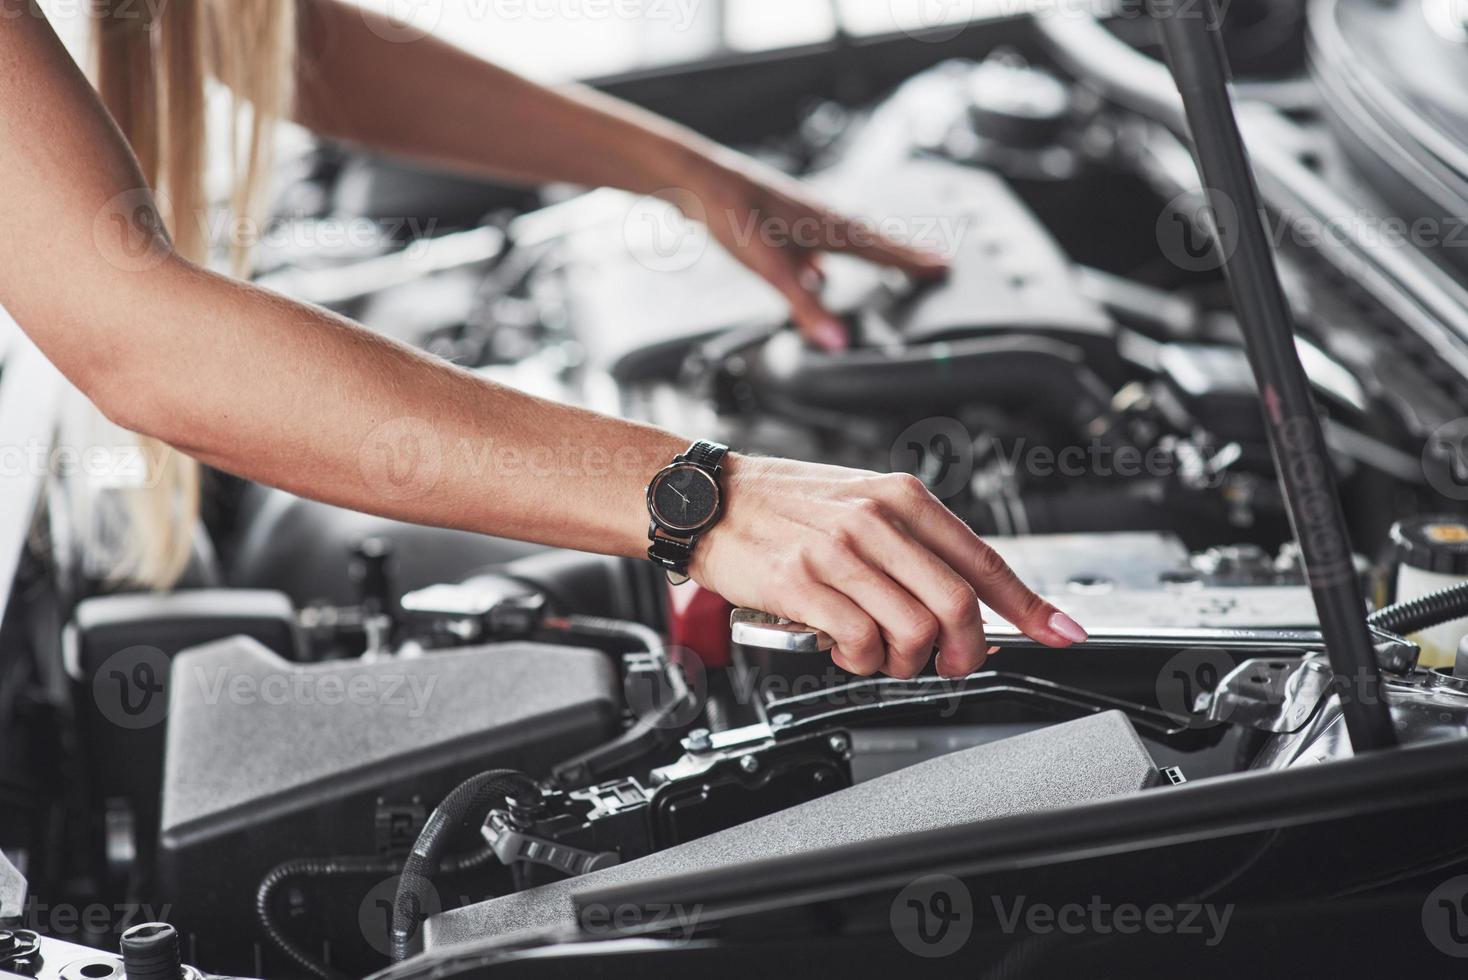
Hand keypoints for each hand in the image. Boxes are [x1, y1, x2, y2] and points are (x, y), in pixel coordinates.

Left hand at [677, 156, 949, 351]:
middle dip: (903, 254)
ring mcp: (800, 216)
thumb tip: (836, 343)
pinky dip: (827, 256)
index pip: (883, 249)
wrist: (693, 178)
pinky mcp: (778, 218)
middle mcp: (820, 217)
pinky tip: (816, 270)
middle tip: (934, 262)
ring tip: (890, 263)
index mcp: (828, 227)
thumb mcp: (771, 270)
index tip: (944, 267)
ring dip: (871, 252)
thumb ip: (805, 308)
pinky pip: (816, 241)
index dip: (913, 262)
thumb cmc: (731, 212)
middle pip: (873, 240)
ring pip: (846, 238)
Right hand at [690, 455, 1088, 678]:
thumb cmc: (782, 505)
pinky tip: (845, 648)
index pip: (983, 561)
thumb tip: (965, 600)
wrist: (706, 498)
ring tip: (881, 653)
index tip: (1058, 633)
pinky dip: (862, 661)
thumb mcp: (860, 502)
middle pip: (957, 606)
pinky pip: (860, 643)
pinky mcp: (801, 584)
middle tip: (949, 665)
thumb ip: (912, 545)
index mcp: (901, 497)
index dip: (1029, 607)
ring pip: (913, 631)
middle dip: (964, 653)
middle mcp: (876, 519)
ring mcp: (838, 552)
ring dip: (905, 662)